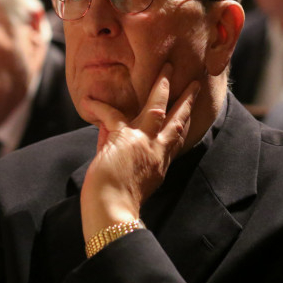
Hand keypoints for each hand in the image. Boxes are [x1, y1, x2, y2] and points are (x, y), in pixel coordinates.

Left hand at [79, 63, 199, 240]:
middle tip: (195, 82)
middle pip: (178, 121)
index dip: (184, 122)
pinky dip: (98, 107)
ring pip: (157, 108)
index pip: (176, 138)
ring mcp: (143, 143)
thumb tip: (104, 130)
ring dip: (162, 87)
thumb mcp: (125, 176)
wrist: (112, 213)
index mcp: (160, 164)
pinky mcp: (124, 139)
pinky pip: (111, 115)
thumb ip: (117, 150)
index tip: (190, 110)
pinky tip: (88, 100)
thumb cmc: (116, 203)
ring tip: (166, 69)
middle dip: (186, 100)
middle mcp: (157, 152)